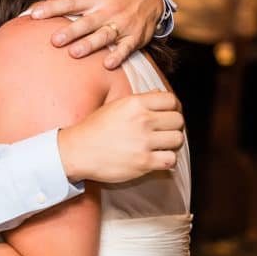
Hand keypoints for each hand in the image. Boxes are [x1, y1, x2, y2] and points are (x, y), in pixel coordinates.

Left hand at [27, 0, 164, 68]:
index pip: (71, 2)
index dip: (52, 8)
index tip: (34, 14)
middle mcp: (108, 10)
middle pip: (87, 21)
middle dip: (71, 31)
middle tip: (54, 40)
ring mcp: (122, 24)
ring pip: (105, 35)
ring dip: (90, 45)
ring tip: (74, 53)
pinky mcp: (135, 37)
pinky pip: (126, 48)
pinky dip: (118, 55)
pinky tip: (107, 64)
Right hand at [58, 90, 183, 181]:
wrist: (78, 151)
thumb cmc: (95, 128)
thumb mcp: (115, 106)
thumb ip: (139, 100)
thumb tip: (159, 93)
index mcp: (135, 103)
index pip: (170, 100)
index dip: (172, 107)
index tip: (167, 114)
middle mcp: (142, 120)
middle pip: (178, 120)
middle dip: (173, 126)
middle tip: (164, 131)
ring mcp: (144, 142)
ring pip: (178, 139)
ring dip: (171, 143)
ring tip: (160, 145)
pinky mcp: (144, 162)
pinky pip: (171, 160)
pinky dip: (167, 160)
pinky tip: (157, 158)